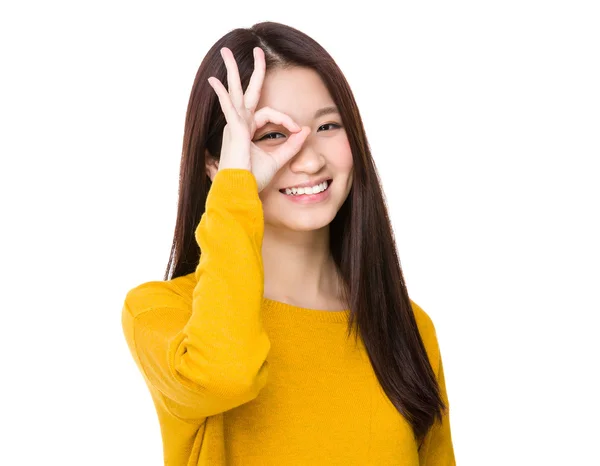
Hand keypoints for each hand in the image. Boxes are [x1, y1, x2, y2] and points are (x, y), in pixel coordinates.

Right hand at [207, 47, 309, 191]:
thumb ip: (291, 144)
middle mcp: (240, 124)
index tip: (298, 130)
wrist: (240, 190)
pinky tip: (215, 81)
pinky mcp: (234, 129)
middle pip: (247, 91)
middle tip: (258, 50)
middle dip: (253, 71)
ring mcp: (235, 125)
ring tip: (225, 51)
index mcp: (248, 130)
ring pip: (235, 92)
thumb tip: (306, 129)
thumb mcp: (277, 159)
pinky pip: (229, 107)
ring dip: (232, 71)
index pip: (269, 114)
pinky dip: (223, 95)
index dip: (286, 119)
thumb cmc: (253, 179)